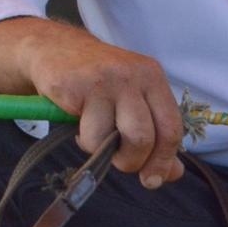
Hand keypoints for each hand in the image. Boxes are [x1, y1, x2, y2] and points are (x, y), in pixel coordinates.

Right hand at [28, 24, 184, 188]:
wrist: (54, 47)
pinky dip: (85, 142)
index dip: (163, 160)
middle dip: (133, 161)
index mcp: (153, 77)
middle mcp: (133, 75)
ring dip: (106, 154)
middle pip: (146, 138)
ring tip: (96, 139)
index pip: (171, 127)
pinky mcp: (77, 87)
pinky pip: (89, 135)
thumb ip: (155, 136)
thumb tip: (173, 174)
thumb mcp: (132, 101)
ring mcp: (105, 80)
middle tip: (120, 161)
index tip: (152, 179)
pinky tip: (80, 125)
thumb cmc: (97, 81)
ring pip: (118, 140)